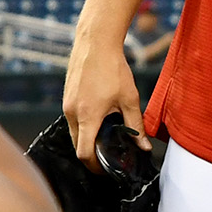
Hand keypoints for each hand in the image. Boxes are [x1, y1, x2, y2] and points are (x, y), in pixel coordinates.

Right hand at [62, 29, 143, 161]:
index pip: (84, 153)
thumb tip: (144, 147)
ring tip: (106, 135)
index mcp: (88, 116)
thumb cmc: (113, 68)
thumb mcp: (130, 98)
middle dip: (91, 154)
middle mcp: (72, 113)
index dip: (94, 166)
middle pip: (77, 146)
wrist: (95, 43)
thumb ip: (136, 125)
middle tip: (109, 156)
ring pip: (74, 133)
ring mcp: (67, 105)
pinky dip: (83, 125)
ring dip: (87, 139)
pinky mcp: (66, 97)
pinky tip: (99, 118)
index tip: (106, 169)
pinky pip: (72, 120)